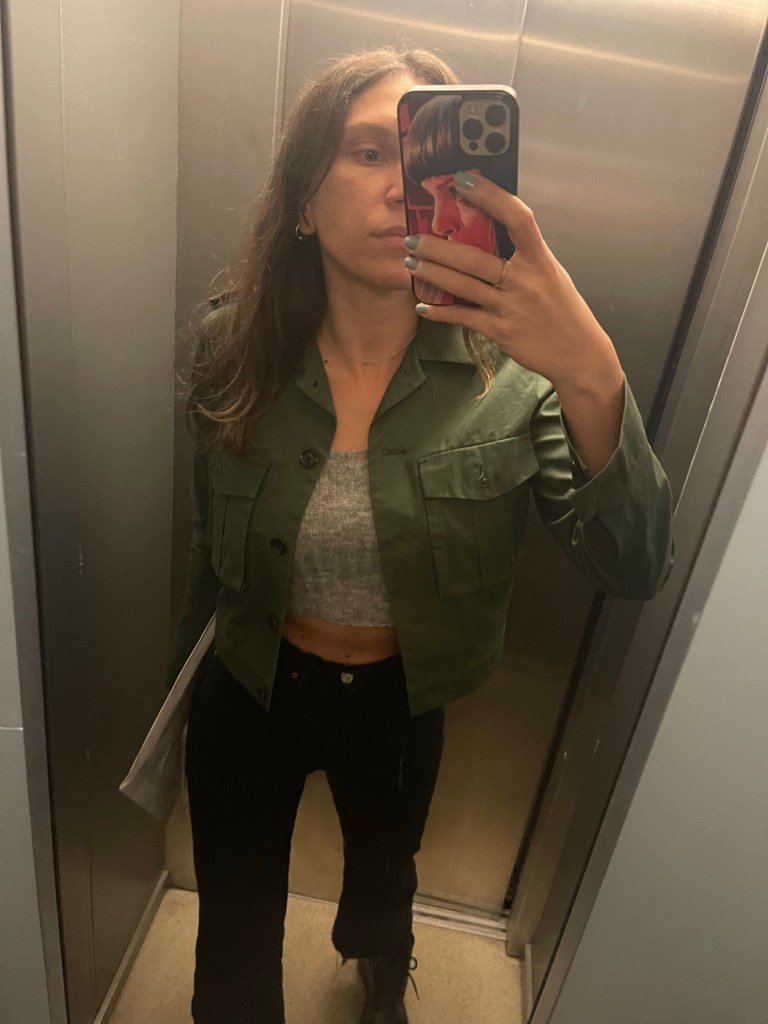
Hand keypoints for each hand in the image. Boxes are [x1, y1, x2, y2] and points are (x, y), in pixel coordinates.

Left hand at [403, 172, 621, 390]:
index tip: (463, 180)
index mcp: (540, 259)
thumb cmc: (562, 309)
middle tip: (412, 237)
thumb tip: (494, 231)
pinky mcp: (500, 331)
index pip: (517, 218)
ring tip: (410, 263)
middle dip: (438, 247)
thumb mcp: (551, 274)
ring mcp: (510, 306)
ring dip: (432, 273)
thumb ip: (525, 256)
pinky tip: (423, 306)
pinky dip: (441, 312)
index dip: (491, 196)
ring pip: (463, 285)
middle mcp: (524, 280)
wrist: (577, 352)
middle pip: (474, 258)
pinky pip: (464, 317)